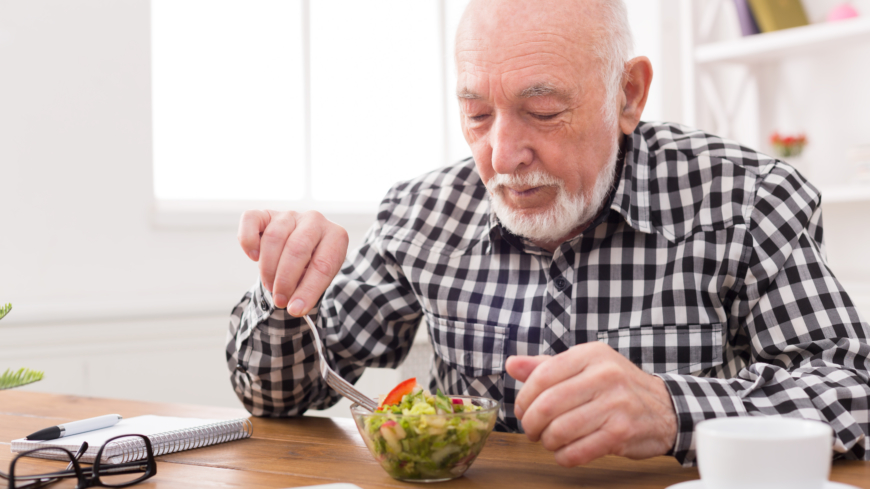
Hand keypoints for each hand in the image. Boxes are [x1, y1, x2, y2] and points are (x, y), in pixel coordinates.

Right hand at [237, 210, 348, 314]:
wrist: (303, 248)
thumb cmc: (312, 266)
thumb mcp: (319, 278)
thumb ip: (309, 291)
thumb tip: (294, 308)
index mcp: (336, 236)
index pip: (322, 265)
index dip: (307, 290)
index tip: (295, 310)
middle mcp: (314, 220)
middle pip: (296, 249)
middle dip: (285, 280)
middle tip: (280, 300)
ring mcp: (289, 215)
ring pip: (273, 238)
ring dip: (268, 268)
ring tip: (270, 286)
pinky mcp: (266, 214)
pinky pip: (251, 220)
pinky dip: (248, 241)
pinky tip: (254, 257)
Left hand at [506, 342, 676, 466]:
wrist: (665, 408)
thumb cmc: (617, 386)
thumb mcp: (585, 366)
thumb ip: (546, 366)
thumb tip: (512, 364)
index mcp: (591, 355)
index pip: (543, 375)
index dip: (525, 397)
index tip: (523, 410)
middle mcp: (605, 376)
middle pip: (548, 405)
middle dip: (531, 423)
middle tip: (532, 430)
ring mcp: (615, 405)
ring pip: (561, 430)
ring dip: (547, 441)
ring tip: (549, 440)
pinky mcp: (622, 433)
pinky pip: (578, 451)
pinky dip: (564, 456)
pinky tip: (565, 452)